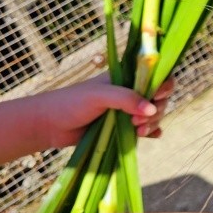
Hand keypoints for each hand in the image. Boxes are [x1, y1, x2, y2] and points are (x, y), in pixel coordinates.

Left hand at [35, 77, 175, 148]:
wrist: (48, 125)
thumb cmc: (70, 103)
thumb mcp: (99, 96)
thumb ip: (126, 99)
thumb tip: (151, 110)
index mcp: (125, 79)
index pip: (154, 76)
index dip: (163, 84)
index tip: (158, 96)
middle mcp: (130, 93)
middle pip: (159, 98)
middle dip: (155, 110)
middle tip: (138, 122)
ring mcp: (127, 111)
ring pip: (154, 115)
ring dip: (152, 123)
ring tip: (137, 132)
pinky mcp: (123, 128)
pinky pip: (146, 129)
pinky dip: (152, 132)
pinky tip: (150, 136)